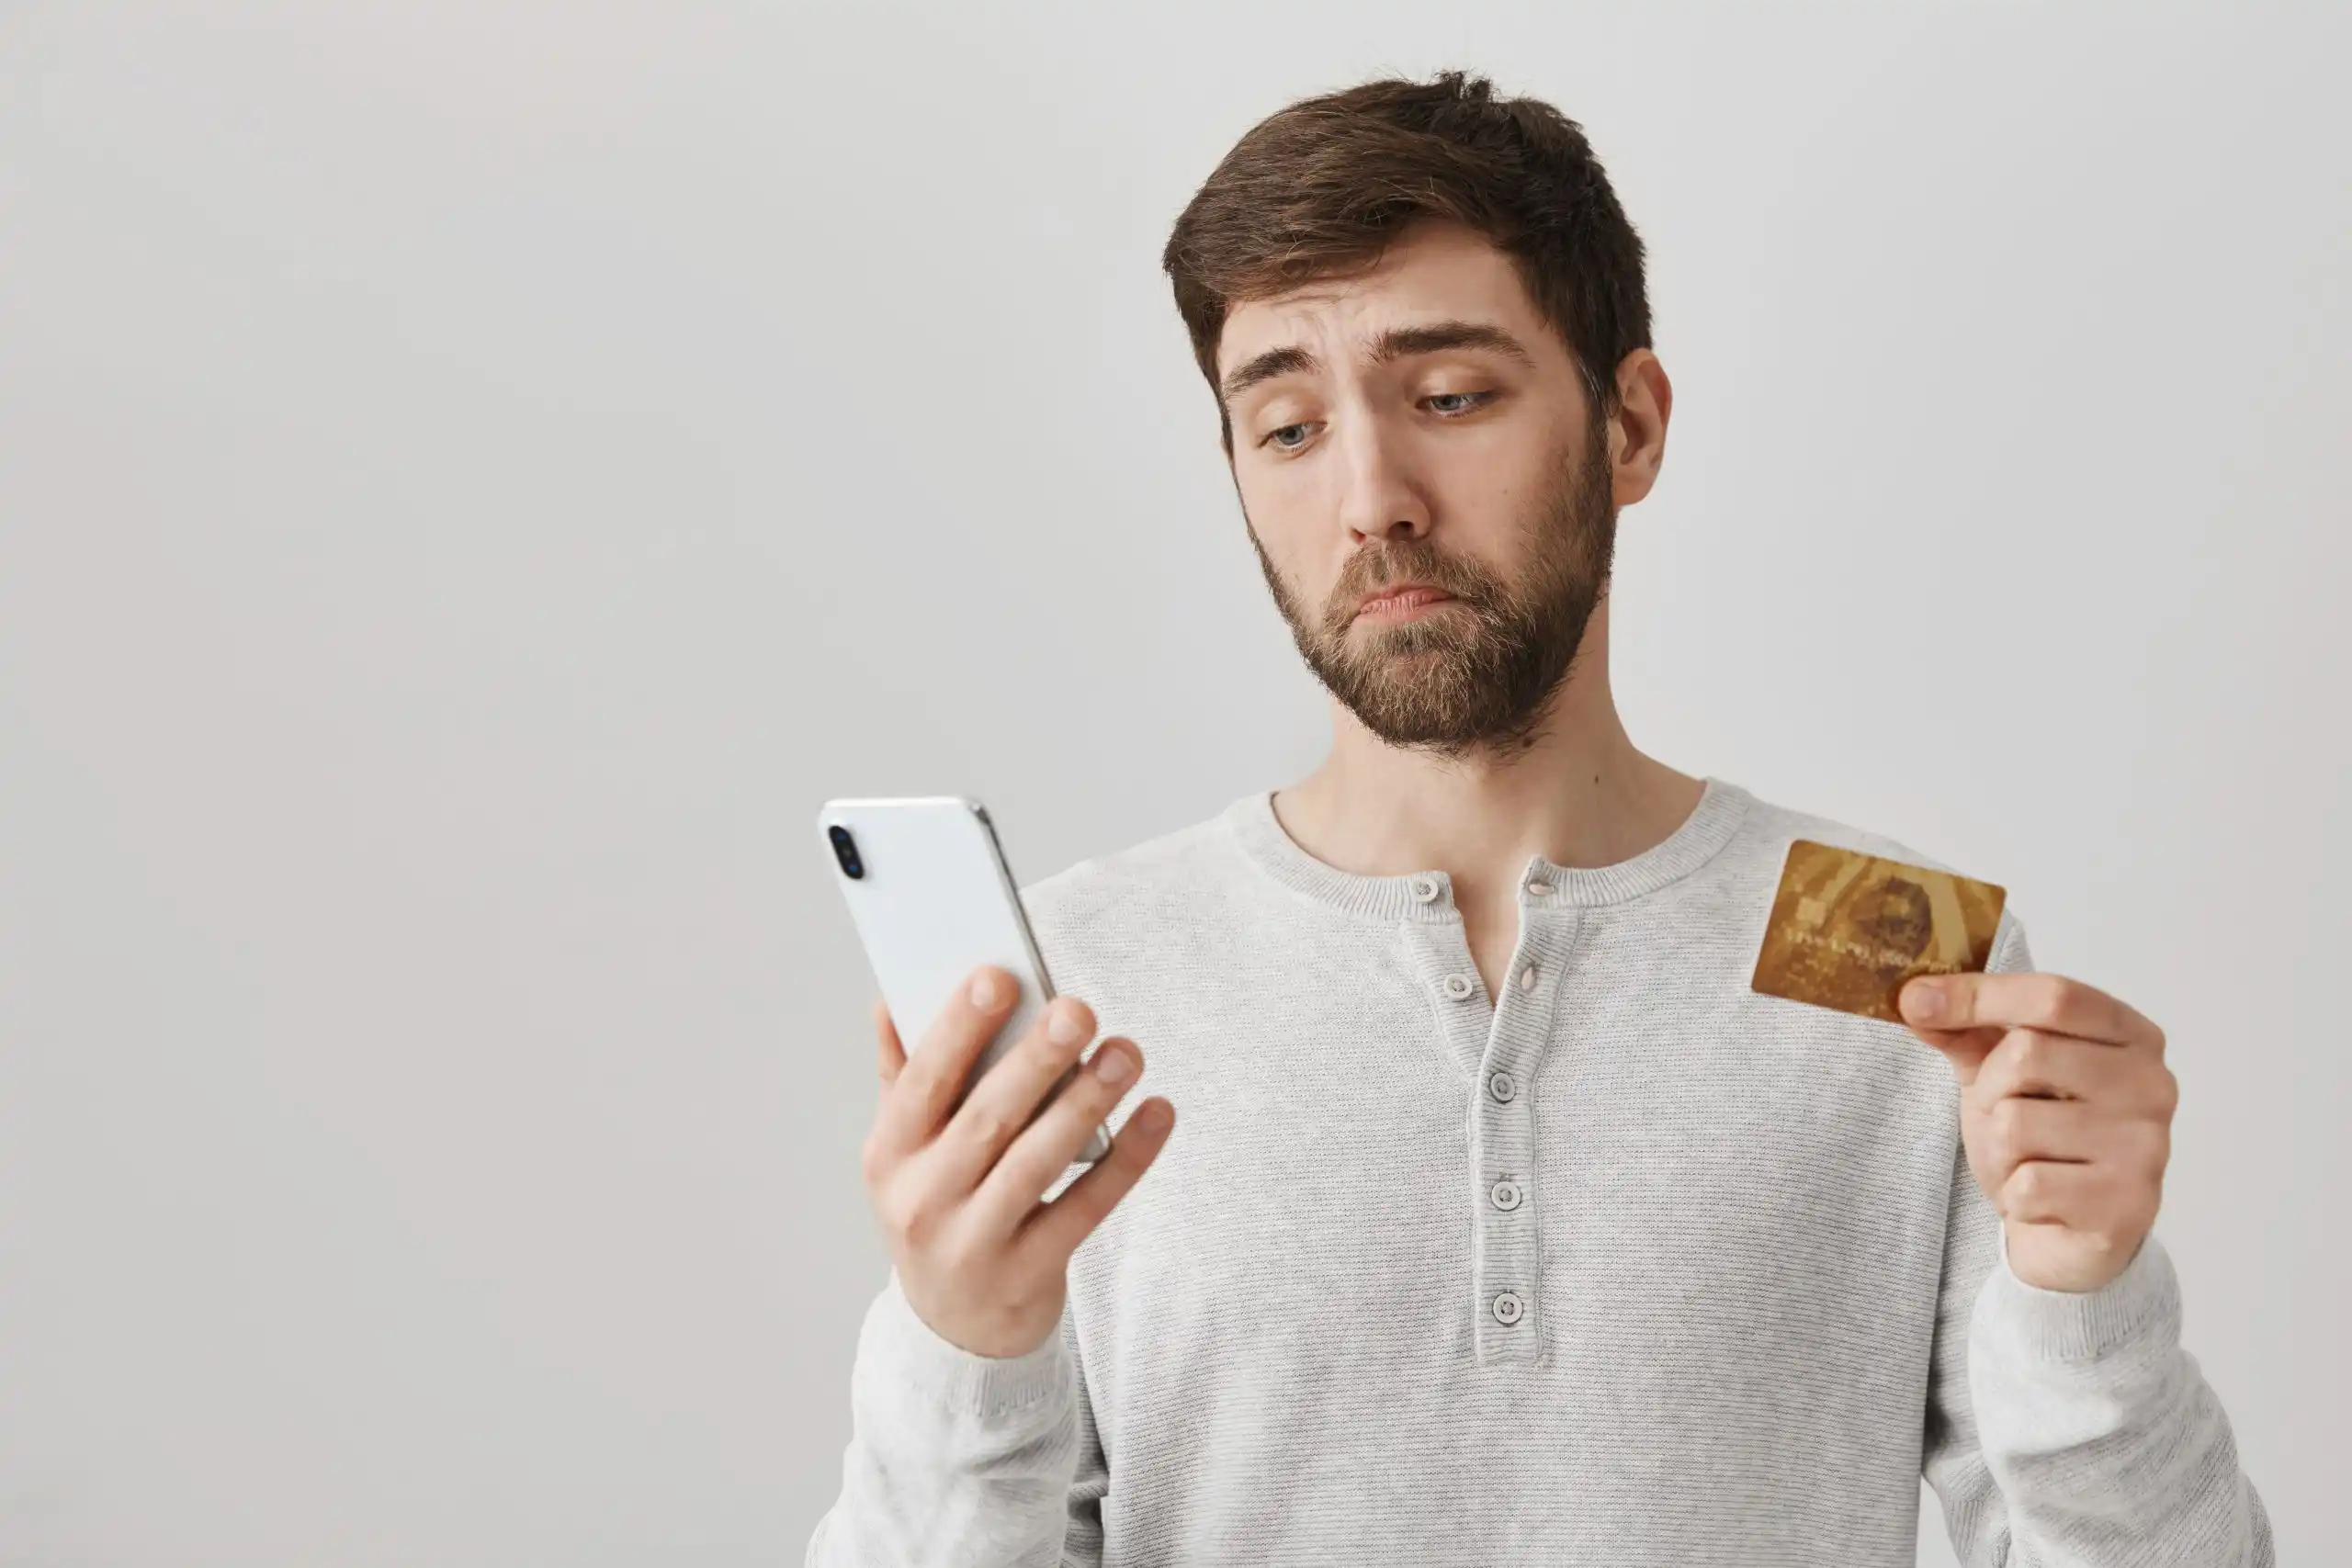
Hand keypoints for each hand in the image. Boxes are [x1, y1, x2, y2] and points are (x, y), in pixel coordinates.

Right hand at [862, 963, 1176, 1357]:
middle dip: (1034, 1060)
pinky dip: (1126, 1160)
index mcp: (889, 1153)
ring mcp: (975, 1243)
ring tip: (1125, 1052)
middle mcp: (924, 1200)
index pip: (922, 1081)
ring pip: (1037, 1163)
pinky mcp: (1028, 1274)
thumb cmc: (937, 1209)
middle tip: (1077, 1009)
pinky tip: (1156, 1113)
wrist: (952, 1330)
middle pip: (986, 1120)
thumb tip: (892, 999)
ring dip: (1085, 1103)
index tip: (999, 975)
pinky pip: (1085, 1208)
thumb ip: (903, 1077)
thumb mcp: (905, 1152)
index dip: (958, 1027)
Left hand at [1899, 970, 2176, 1293]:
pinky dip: (2013, 1194)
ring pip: (2015, 1123)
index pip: (2054, 997)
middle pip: (2026, 1054)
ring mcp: (2145, 1145)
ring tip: (2025, 1162)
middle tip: (2003, 1117)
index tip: (1915, 1000)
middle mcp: (2152, 1083)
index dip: (1979, 995)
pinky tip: (2039, 1199)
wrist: (2071, 1235)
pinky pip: (2027, 1185)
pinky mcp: (2126, 1203)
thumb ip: (1965, 1030)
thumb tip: (1915, 998)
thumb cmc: (2040, 1139)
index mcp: (2131, 1035)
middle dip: (1988, 1089)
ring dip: (1996, 1149)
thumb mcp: (2000, 1073)